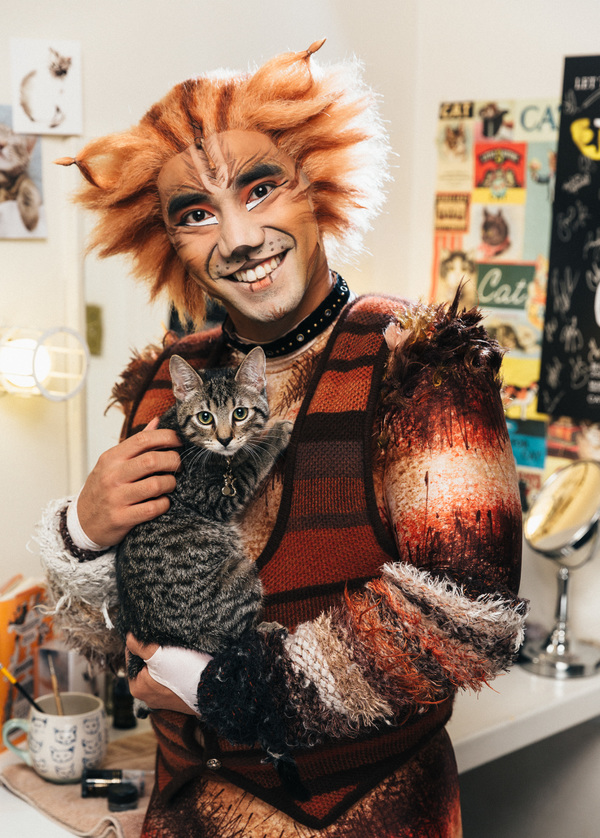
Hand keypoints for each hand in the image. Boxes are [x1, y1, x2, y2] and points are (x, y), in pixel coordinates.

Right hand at [77, 417, 181, 546]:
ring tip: (170, 484)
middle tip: (178, 465)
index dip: (167, 437)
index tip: (179, 441)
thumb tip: (157, 421)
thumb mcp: (112, 463)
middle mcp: (112, 476)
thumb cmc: (102, 489)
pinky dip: (164, 504)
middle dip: (173, 461)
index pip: (143, 439)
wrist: (82, 522)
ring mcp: (116, 498)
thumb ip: (136, 444)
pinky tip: (162, 502)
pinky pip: (153, 508)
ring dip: (170, 484)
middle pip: (152, 460)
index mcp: (111, 458)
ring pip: (156, 485)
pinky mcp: (121, 518)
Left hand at [126, 634, 195, 714]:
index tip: (151, 634)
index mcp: (137, 687)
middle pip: (145, 664)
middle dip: (153, 652)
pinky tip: (182, 662)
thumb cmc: (185, 673)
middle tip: (165, 642)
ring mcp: (161, 698)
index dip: (140, 642)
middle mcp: (146, 696)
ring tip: (175, 651)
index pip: (132, 657)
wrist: (213, 689)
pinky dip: (172, 669)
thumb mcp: (160, 656)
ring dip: (164, 660)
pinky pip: (168, 678)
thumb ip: (140, 646)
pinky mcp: (175, 697)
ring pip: (157, 670)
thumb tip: (128, 637)